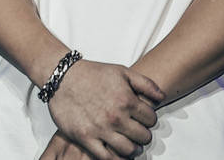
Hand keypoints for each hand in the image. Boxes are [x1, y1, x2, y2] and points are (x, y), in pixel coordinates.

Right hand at [45, 60, 162, 157]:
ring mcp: (100, 129)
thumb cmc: (91, 73)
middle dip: (142, 134)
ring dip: (132, 148)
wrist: (61, 77)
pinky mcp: (86, 138)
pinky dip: (116, 159)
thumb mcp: (121, 71)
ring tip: (129, 144)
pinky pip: (107, 158)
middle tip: (135, 131)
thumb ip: (146, 83)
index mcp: (126, 100)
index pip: (151, 119)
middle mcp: (115, 116)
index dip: (149, 119)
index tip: (142, 118)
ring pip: (129, 150)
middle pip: (143, 137)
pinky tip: (116, 153)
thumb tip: (161, 98)